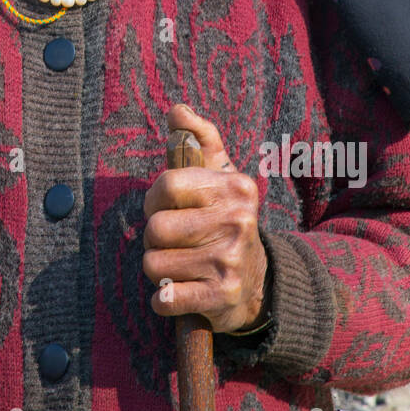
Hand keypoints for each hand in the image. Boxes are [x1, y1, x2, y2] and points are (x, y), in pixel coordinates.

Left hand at [142, 104, 268, 334]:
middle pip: (155, 228)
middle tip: (175, 242)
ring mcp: (231, 261)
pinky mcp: (222, 298)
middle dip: (155, 239)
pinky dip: (163, 300)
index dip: (154, 200)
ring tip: (181, 266)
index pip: (166, 185)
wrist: (256, 283)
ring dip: (158, 269)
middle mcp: (238, 222)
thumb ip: (200, 138)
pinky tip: (178, 293)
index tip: (166, 208)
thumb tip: (177, 110)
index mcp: (235, 187)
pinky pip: (166, 298)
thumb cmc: (224, 220)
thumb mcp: (220, 175)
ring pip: (153, 263)